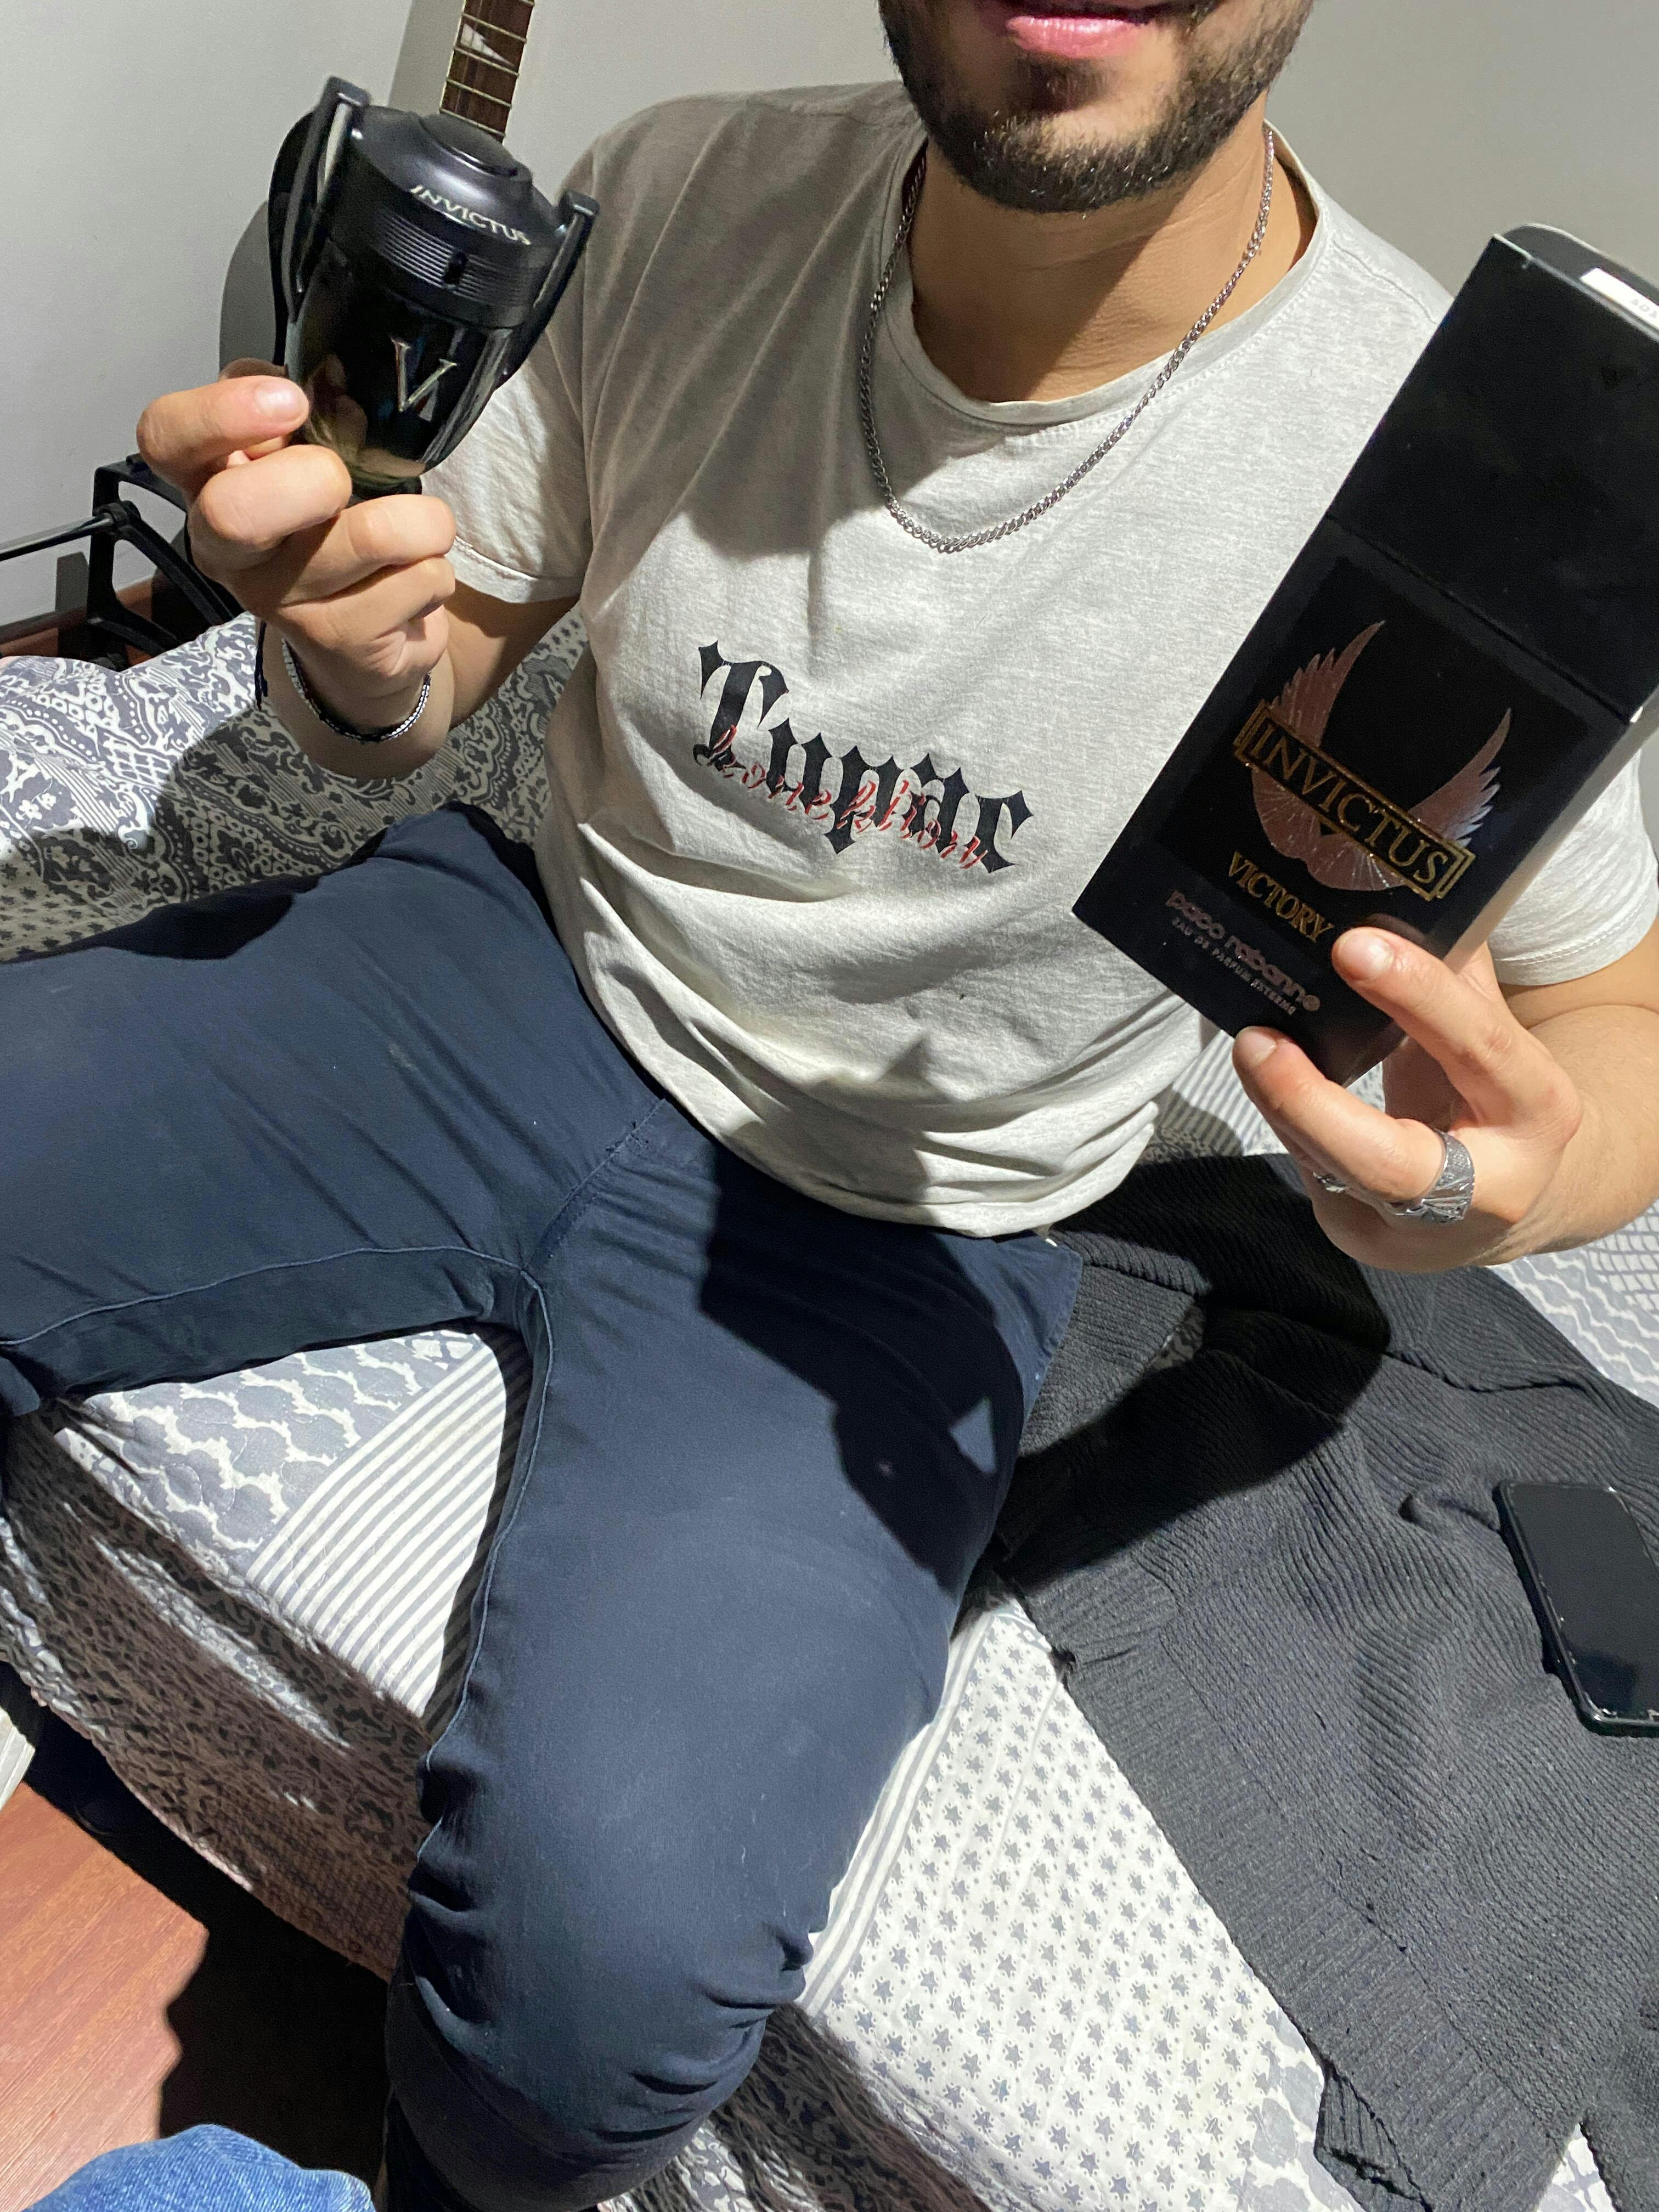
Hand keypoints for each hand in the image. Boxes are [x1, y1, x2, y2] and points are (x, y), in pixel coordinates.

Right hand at [135, 360, 455, 722]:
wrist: (372, 633)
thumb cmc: (333, 522)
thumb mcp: (308, 451)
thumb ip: (297, 409)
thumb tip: (318, 383)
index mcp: (208, 481)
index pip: (166, 436)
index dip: (222, 414)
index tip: (291, 401)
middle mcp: (227, 547)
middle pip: (235, 511)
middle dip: (318, 479)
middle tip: (349, 482)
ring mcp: (279, 602)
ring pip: (369, 537)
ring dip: (421, 520)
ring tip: (418, 530)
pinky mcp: (338, 642)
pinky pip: (418, 579)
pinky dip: (436, 568)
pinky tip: (413, 578)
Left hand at [1232, 928, 1585, 1271]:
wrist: (1522, 1195)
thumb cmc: (1495, 1093)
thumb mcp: (1493, 1035)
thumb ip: (1457, 976)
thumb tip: (1395, 891)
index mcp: (1537, 1109)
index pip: (1480, 1047)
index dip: (1418, 996)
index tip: (1351, 946)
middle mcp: (1488, 1185)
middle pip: (1388, 1162)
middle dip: (1309, 1103)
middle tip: (1256, 1037)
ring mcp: (1419, 1231)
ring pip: (1334, 1174)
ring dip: (1282, 1105)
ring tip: (1250, 1043)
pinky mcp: (1367, 1242)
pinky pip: (1315, 1178)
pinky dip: (1287, 1124)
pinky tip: (1266, 1080)